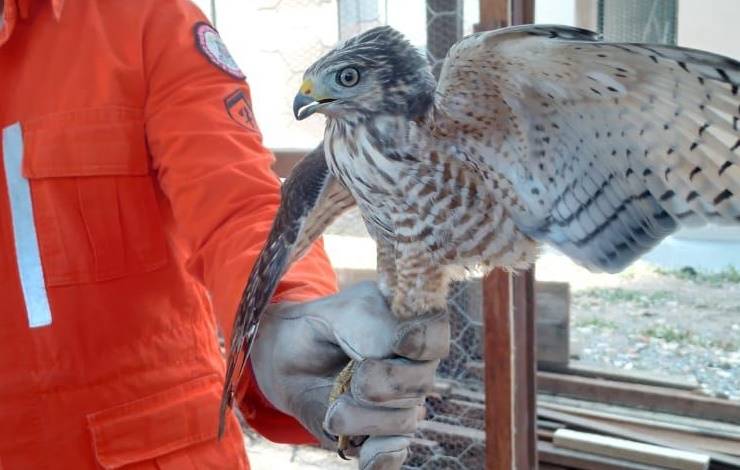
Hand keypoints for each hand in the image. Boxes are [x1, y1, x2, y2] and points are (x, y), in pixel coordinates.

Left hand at [249, 281, 448, 469]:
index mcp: (413, 326)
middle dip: (384, 384)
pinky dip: (382, 458)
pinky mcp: (381, 433)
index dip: (425, 342)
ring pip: (404, 421)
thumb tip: (396, 352)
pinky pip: (394, 453)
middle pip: (421, 384)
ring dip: (365, 418)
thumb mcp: (343, 310)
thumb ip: (374, 325)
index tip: (400, 343)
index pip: (436, 337)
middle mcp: (415, 367)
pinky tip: (366, 455)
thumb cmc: (321, 325)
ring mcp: (402, 403)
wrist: (287, 355)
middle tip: (355, 378)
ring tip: (335, 408)